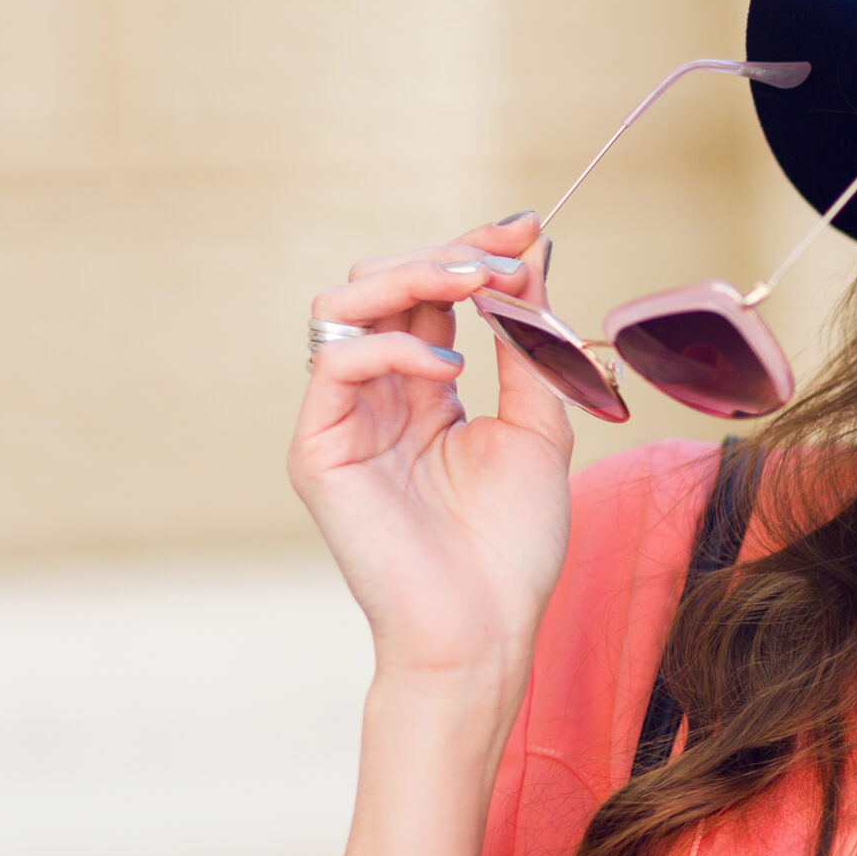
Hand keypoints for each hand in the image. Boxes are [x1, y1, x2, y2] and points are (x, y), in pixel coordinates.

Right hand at [287, 211, 571, 680]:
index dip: (474, 251)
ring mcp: (343, 418)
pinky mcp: (317, 447)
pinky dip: (396, 346)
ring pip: (345, 305)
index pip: (433, 293)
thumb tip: (535, 258)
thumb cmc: (512, 545)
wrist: (484, 627)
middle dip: (448, 253)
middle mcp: (378, 393)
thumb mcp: (539, 426)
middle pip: (384, 283)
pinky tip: (449, 368)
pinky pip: (338, 363)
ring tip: (476, 284)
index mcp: (425, 388)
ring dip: (414, 278)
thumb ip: (530, 345)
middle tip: (506, 253)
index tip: (529, 227)